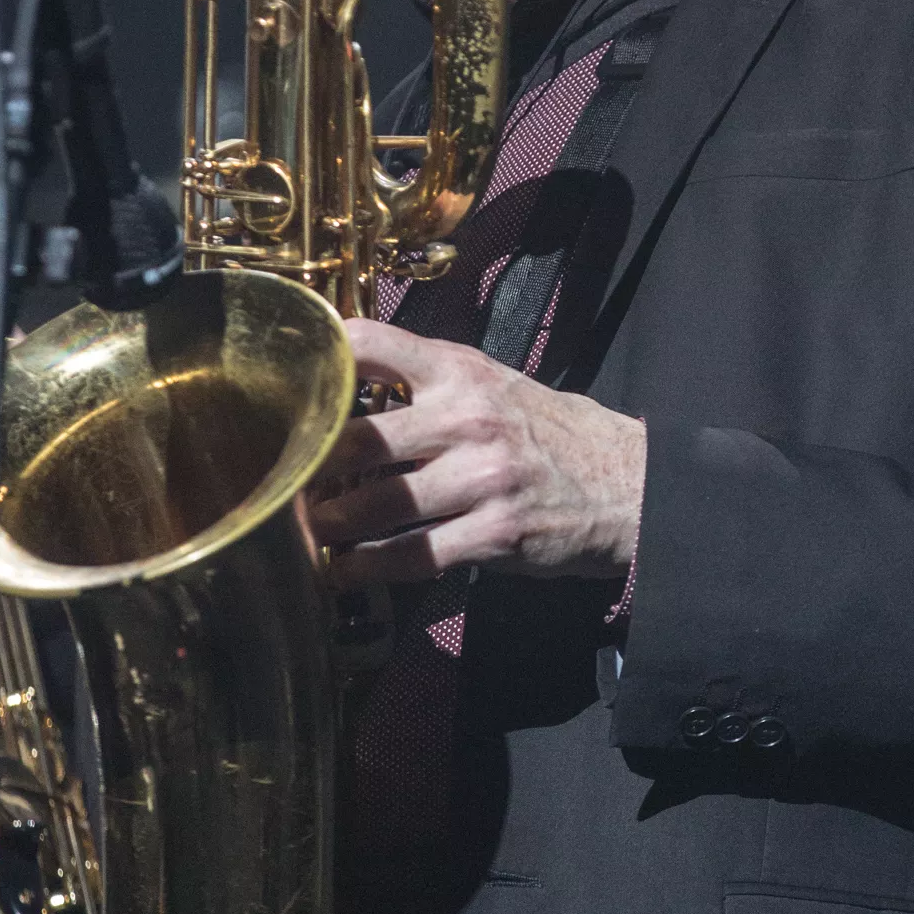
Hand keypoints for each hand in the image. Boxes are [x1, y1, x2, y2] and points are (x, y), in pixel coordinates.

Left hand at [310, 320, 645, 587]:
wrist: (631, 484)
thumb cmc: (556, 435)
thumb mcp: (497, 385)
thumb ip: (432, 381)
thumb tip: (352, 388)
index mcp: (464, 372)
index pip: (374, 344)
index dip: (322, 358)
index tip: (285, 384)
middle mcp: (469, 418)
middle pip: (357, 437)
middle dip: (310, 467)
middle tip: (282, 482)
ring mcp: (482, 477)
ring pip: (376, 504)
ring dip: (330, 524)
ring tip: (307, 531)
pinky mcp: (493, 533)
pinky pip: (411, 555)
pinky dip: (367, 567)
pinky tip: (344, 569)